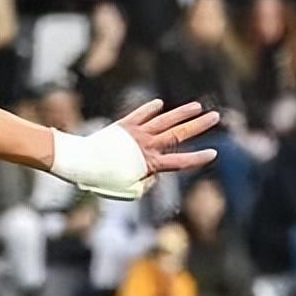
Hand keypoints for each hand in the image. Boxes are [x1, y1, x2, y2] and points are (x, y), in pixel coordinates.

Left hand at [52, 100, 218, 200]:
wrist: (80, 162)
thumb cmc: (102, 180)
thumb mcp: (127, 190)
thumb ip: (145, 184)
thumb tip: (153, 174)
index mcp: (149, 163)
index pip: (180, 162)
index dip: (197, 158)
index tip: (213, 152)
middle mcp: (146, 146)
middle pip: (178, 134)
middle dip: (198, 126)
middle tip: (216, 117)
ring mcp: (136, 133)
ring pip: (164, 120)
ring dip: (182, 113)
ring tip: (198, 106)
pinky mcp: (123, 126)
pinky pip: (140, 115)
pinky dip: (150, 109)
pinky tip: (160, 104)